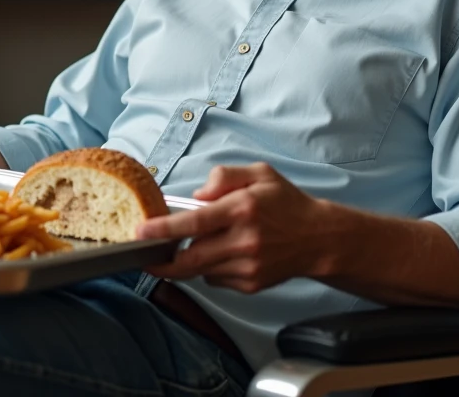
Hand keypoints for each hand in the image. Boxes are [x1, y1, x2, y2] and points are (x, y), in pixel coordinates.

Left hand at [136, 163, 332, 293]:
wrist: (318, 238)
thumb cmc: (285, 203)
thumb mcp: (259, 173)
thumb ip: (224, 176)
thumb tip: (196, 196)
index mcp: (242, 209)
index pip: (194, 222)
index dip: (163, 230)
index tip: (140, 232)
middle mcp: (244, 240)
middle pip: (189, 258)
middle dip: (162, 261)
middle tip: (146, 255)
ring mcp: (248, 266)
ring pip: (200, 270)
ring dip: (191, 259)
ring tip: (204, 243)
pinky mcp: (251, 284)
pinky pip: (216, 279)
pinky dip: (211, 268)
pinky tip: (227, 254)